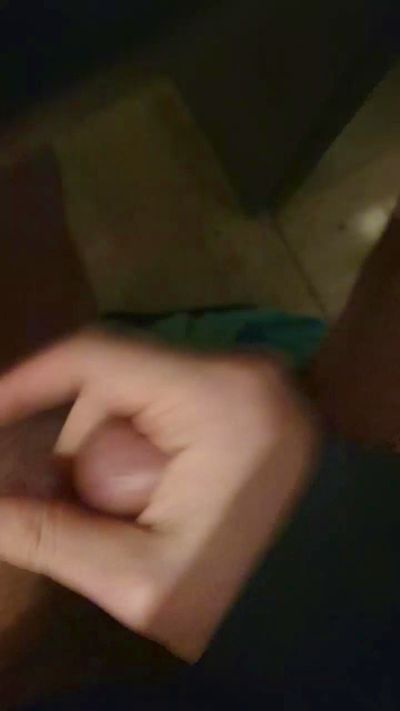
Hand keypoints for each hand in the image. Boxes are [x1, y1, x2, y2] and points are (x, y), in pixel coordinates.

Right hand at [0, 332, 318, 659]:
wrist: (333, 598)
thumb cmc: (244, 592)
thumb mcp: (140, 577)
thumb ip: (50, 537)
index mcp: (216, 397)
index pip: (95, 358)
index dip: (27, 383)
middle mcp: (238, 369)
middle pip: (116, 386)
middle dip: (82, 448)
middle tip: (71, 507)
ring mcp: (250, 381)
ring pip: (141, 397)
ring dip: (114, 453)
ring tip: (124, 516)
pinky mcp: (252, 399)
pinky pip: (172, 407)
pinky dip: (145, 448)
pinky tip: (150, 497)